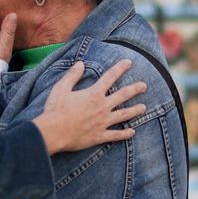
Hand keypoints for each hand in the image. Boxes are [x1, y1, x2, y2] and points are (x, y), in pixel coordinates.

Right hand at [32, 59, 147, 154]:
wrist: (54, 132)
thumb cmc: (55, 109)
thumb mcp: (61, 88)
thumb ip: (72, 75)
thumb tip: (80, 63)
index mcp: (94, 94)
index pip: (110, 77)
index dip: (120, 68)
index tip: (129, 62)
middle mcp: (102, 107)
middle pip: (123, 96)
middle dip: (135, 89)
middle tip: (144, 86)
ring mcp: (103, 122)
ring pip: (123, 115)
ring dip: (135, 111)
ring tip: (143, 108)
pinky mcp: (99, 136)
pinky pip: (116, 135)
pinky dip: (125, 134)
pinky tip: (132, 132)